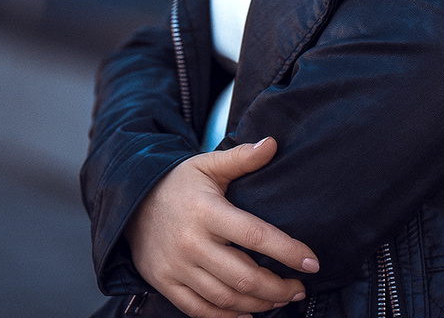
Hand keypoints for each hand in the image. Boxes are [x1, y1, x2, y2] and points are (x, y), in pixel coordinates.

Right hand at [126, 138, 319, 316]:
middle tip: (299, 287)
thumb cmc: (178, 183)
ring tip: (281, 299)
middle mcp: (192, 243)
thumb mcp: (207, 164)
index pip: (255, 236)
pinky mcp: (165, 283)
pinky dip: (227, 317)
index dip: (287, 251)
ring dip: (259, 303)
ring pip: (225, 297)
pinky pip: (199, 310)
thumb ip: (241, 157)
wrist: (130, 202)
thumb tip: (272, 143)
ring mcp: (177, 267)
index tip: (312, 262)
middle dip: (278, 287)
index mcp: (207, 211)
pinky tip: (248, 314)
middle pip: (243, 276)